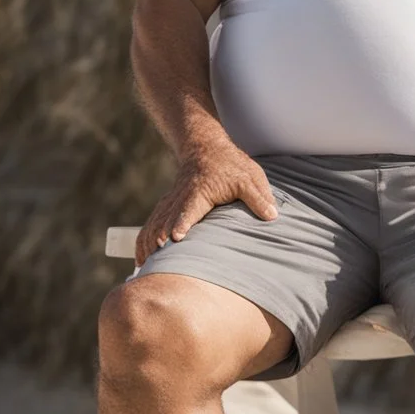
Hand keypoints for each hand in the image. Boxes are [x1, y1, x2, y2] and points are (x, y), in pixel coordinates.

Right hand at [134, 136, 279, 266]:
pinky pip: (151, 224)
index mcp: (200, 191)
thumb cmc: (231, 166)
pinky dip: (144, 240)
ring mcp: (171, 202)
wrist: (206, 148)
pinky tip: (141, 258)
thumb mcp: (249, 178)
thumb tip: (272, 216)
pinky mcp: (167, 206)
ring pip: (154, 223)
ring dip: (148, 242)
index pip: (189, 209)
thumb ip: (259, 198)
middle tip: (154, 258)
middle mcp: (181, 197)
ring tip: (144, 265)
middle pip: (165, 220)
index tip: (175, 237)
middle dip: (158, 239)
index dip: (181, 223)